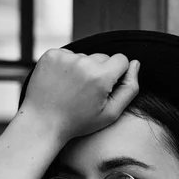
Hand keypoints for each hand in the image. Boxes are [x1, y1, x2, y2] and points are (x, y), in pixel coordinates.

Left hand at [19, 49, 139, 141]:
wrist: (43, 123)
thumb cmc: (77, 123)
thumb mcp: (110, 113)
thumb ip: (129, 89)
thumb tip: (135, 64)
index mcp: (100, 76)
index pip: (121, 60)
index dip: (116, 75)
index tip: (105, 89)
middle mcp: (83, 62)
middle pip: (102, 57)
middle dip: (98, 72)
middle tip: (85, 94)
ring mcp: (65, 57)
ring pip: (84, 56)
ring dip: (81, 69)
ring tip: (72, 90)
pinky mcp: (50, 55)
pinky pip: (68, 55)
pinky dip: (66, 66)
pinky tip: (61, 84)